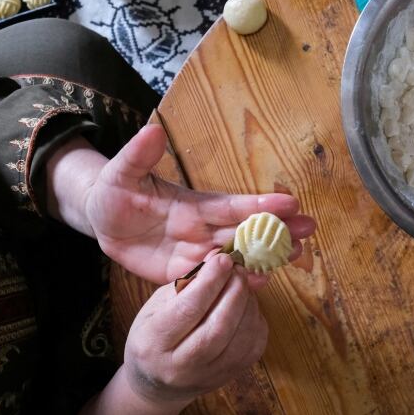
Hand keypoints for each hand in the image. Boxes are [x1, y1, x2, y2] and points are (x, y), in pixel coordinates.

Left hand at [83, 124, 315, 283]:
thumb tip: (152, 130)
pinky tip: (261, 284)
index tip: (289, 203)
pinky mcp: (184, 275)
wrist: (105, 220)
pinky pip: (214, 282)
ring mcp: (197, 253)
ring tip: (296, 256)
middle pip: (246, 231)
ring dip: (267, 256)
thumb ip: (139, 156)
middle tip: (309, 229)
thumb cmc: (117, 190)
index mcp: (195, 205)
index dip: (259, 204)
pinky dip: (238, 283)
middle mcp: (204, 228)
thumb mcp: (121, 172)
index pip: (231, 205)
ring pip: (238, 256)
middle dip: (277, 229)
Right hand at [123, 253, 266, 403]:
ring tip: (241, 286)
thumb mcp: (156, 307)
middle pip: (219, 325)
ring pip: (241, 336)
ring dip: (248, 303)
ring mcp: (209, 375)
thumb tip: (218, 259)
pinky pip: (254, 344)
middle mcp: (181, 365)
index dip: (210, 281)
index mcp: (154, 342)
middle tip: (237, 269)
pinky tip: (246, 307)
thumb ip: (186, 284)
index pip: (188, 309)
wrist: (159, 386)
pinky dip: (256, 319)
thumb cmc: (154, 336)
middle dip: (234, 290)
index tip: (224, 259)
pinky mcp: (232, 376)